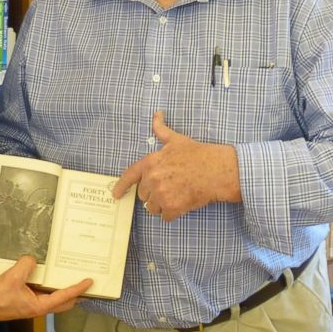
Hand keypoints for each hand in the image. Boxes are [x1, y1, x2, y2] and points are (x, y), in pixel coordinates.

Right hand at [0, 256, 92, 320]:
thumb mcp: (13, 278)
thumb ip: (26, 266)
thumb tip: (32, 260)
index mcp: (40, 306)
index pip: (65, 296)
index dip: (78, 288)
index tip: (89, 282)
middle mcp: (40, 308)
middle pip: (64, 303)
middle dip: (76, 295)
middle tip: (86, 286)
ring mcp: (33, 305)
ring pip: (55, 300)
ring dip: (64, 292)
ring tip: (71, 280)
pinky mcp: (27, 302)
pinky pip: (44, 295)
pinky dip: (51, 288)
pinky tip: (49, 278)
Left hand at [112, 111, 241, 221]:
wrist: (216, 170)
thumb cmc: (197, 154)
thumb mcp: (176, 140)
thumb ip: (161, 130)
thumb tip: (157, 115)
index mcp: (150, 163)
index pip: (130, 176)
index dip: (121, 186)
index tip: (116, 194)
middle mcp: (152, 179)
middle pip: (143, 195)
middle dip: (153, 193)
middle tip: (170, 187)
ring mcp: (161, 194)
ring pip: (153, 207)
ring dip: (162, 205)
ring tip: (177, 195)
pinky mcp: (172, 207)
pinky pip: (165, 217)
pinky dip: (172, 213)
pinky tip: (182, 204)